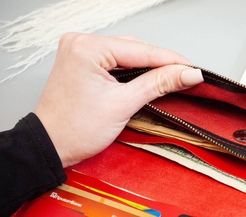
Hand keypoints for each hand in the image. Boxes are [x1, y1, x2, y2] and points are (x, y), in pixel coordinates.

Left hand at [34, 33, 203, 167]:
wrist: (51, 145)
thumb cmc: (76, 129)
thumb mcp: (123, 104)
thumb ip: (158, 84)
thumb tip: (187, 74)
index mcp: (88, 48)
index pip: (142, 50)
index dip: (172, 60)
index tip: (194, 69)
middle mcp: (81, 42)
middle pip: (135, 48)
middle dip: (162, 62)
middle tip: (187, 75)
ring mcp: (80, 51)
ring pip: (127, 52)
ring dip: (149, 65)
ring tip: (173, 76)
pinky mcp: (82, 61)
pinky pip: (116, 59)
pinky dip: (134, 68)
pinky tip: (149, 76)